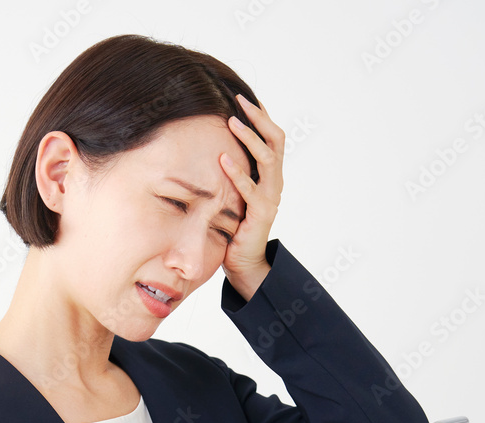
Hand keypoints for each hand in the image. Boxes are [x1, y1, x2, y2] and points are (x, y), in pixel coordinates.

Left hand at [219, 94, 285, 299]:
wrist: (245, 262)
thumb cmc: (235, 226)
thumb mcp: (233, 192)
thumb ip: (231, 172)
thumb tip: (208, 146)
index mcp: (271, 176)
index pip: (273, 138)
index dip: (261, 117)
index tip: (243, 98)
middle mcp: (275, 183)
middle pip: (276, 141)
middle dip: (258, 119)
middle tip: (240, 101)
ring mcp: (271, 198)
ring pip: (268, 160)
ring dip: (250, 138)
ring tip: (232, 122)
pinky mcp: (260, 215)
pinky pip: (251, 190)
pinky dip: (237, 173)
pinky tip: (223, 159)